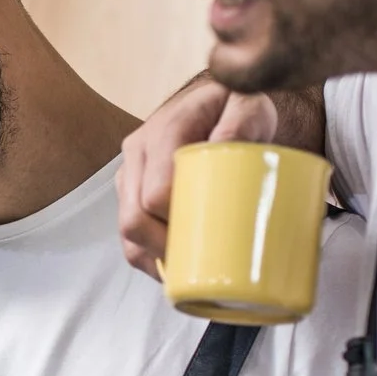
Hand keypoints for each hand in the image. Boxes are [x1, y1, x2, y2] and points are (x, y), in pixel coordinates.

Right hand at [117, 75, 319, 276]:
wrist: (221, 104)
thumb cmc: (238, 108)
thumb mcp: (249, 105)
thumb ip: (241, 120)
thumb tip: (224, 146)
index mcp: (162, 132)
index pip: (155, 194)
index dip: (176, 225)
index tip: (209, 238)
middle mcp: (137, 153)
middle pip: (134, 219)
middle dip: (163, 249)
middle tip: (201, 263)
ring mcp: (131, 175)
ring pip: (127, 232)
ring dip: (154, 257)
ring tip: (188, 271)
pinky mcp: (132, 193)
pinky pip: (129, 236)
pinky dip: (148, 258)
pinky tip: (171, 269)